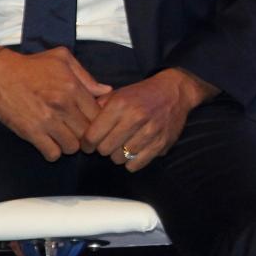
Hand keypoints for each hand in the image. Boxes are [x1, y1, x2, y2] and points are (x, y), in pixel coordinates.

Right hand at [0, 47, 112, 159]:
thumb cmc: (32, 65)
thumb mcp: (62, 59)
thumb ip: (86, 76)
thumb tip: (106, 91)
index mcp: (73, 87)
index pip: (98, 114)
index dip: (98, 120)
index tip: (90, 121)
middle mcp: (62, 105)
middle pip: (87, 133)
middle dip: (86, 136)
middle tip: (78, 132)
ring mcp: (46, 120)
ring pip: (72, 147)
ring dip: (70, 145)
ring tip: (64, 137)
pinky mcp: (30, 132)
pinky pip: (52, 153)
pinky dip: (53, 152)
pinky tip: (51, 143)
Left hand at [81, 68, 216, 171]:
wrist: (174, 91)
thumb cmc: (142, 94)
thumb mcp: (118, 93)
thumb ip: (98, 108)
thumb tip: (81, 124)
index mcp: (120, 104)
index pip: (92, 136)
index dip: (87, 143)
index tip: (89, 144)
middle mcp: (135, 117)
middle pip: (104, 150)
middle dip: (102, 148)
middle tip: (107, 143)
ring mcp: (150, 131)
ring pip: (119, 159)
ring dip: (117, 155)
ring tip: (121, 146)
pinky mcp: (161, 143)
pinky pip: (136, 164)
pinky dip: (131, 162)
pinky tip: (133, 152)